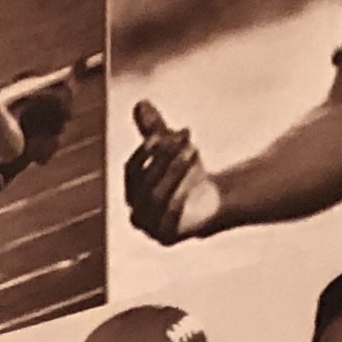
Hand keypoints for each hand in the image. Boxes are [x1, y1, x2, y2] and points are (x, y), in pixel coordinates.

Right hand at [123, 100, 220, 243]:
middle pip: (144, 184)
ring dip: (174, 172)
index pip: (131, 171)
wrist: (210, 204)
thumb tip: (141, 103)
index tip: (165, 132)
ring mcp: (149, 228)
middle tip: (186, 135)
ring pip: (156, 199)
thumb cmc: (186, 175)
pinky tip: (192, 180)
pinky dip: (177, 200)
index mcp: (131, 191)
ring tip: (192, 149)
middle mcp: (135, 212)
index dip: (146, 152)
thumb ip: (154, 129)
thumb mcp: (171, 148)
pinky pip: (167, 220)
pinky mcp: (167, 238)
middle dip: (164, 158)